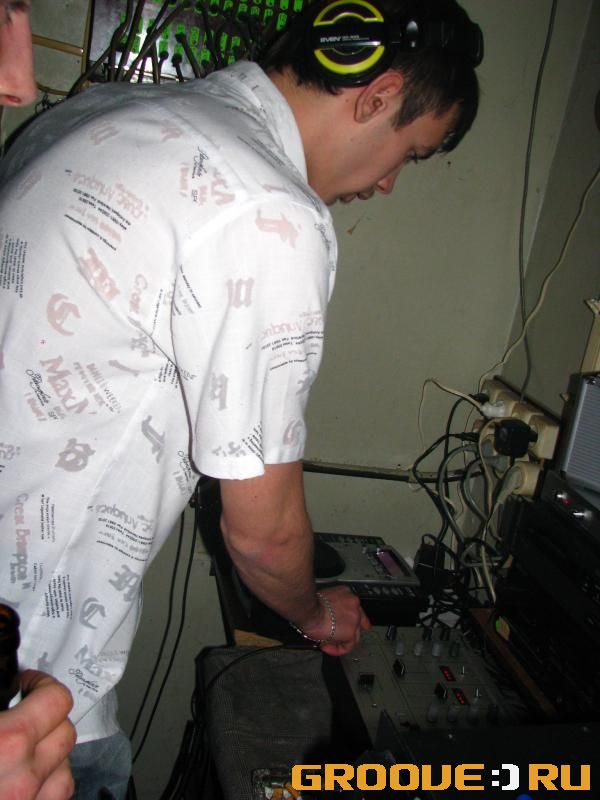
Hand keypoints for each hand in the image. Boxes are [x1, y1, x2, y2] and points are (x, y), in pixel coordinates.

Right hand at [0, 670, 75, 799]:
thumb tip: (4, 695)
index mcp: (7, 742)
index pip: (57, 698)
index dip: (43, 684)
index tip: (28, 683)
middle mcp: (24, 776)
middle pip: (66, 732)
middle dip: (48, 717)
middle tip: (24, 714)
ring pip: (66, 769)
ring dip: (51, 756)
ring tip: (25, 750)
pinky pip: (55, 798)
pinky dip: (47, 787)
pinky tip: (25, 782)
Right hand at [300, 586, 370, 655]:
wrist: (308, 610)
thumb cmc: (309, 604)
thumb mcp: (323, 601)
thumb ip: (331, 608)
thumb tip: (329, 620)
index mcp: (346, 593)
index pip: (353, 606)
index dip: (349, 617)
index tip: (346, 623)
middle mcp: (354, 604)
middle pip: (358, 621)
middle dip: (351, 631)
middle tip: (342, 639)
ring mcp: (355, 618)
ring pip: (354, 635)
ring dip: (341, 642)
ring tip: (326, 644)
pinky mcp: (351, 632)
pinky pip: (347, 646)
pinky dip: (337, 649)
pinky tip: (326, 647)